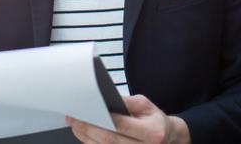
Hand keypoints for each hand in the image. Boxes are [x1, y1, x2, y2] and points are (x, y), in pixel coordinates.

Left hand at [65, 95, 190, 143]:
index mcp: (152, 132)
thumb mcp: (146, 105)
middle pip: (110, 140)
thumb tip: (105, 100)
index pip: (122, 126)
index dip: (102, 119)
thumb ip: (126, 102)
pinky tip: (84, 136)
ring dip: (86, 138)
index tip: (86, 111)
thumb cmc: (154, 120)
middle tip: (73, 118)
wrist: (167, 138)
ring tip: (75, 125)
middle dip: (88, 129)